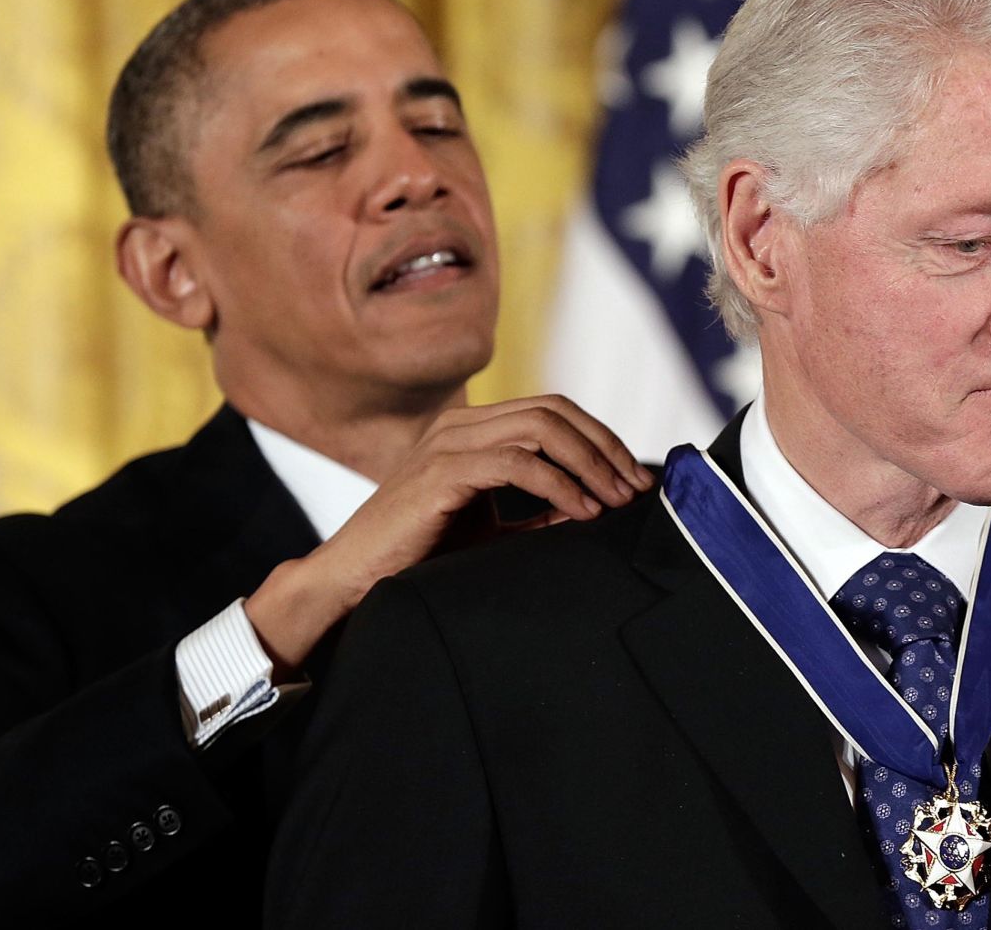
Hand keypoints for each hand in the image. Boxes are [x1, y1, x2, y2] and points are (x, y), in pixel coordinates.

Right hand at [244, 396, 652, 672]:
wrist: (353, 579)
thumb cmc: (419, 556)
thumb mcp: (490, 530)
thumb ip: (535, 513)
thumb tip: (590, 508)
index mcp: (471, 429)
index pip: (552, 410)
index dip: (600, 438)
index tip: (634, 479)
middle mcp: (460, 424)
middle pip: (555, 410)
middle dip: (605, 447)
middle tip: (637, 488)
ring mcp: (448, 442)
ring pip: (541, 428)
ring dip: (590, 463)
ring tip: (617, 500)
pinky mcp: (441, 471)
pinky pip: (517, 462)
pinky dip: (559, 484)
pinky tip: (583, 512)